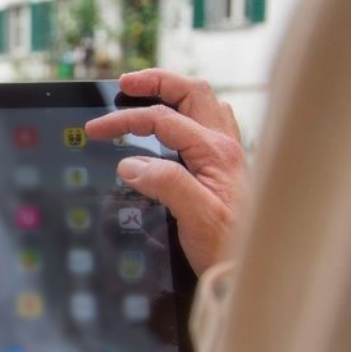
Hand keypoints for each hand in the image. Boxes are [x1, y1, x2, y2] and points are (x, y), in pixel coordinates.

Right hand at [86, 69, 246, 274]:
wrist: (254, 269)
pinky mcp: (226, 165)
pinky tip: (176, 120)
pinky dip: (186, 111)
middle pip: (190, 91)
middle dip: (154, 82)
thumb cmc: (228, 247)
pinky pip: (209, 121)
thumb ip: (166, 184)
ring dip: (172, 91)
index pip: (161, 119)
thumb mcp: (196, 218)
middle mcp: (225, 145)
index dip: (124, 120)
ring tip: (145, 92)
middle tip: (123, 85)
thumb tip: (131, 163)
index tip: (96, 130)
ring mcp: (228, 153)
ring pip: (202, 102)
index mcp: (215, 152)